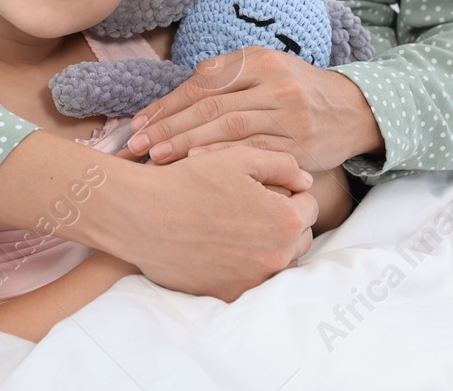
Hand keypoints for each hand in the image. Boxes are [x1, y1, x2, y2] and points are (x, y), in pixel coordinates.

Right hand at [98, 146, 318, 300]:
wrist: (142, 216)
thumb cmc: (190, 181)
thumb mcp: (239, 158)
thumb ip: (282, 165)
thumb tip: (305, 180)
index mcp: (284, 221)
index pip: (309, 207)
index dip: (291, 192)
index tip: (267, 187)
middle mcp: (276, 257)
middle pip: (299, 238)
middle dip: (284, 221)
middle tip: (253, 206)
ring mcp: (254, 280)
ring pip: (279, 262)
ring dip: (269, 246)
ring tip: (238, 227)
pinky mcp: (230, 295)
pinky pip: (253, 281)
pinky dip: (246, 266)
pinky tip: (223, 248)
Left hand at [124, 46, 383, 172]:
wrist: (355, 110)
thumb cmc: (297, 91)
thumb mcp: (266, 70)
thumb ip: (225, 79)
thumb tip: (171, 100)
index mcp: (258, 59)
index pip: (202, 82)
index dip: (167, 104)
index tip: (138, 124)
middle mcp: (273, 82)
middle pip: (210, 105)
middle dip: (168, 126)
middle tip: (135, 146)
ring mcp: (288, 113)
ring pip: (228, 127)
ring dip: (186, 143)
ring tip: (155, 157)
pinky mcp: (299, 144)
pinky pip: (254, 150)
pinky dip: (222, 155)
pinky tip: (197, 164)